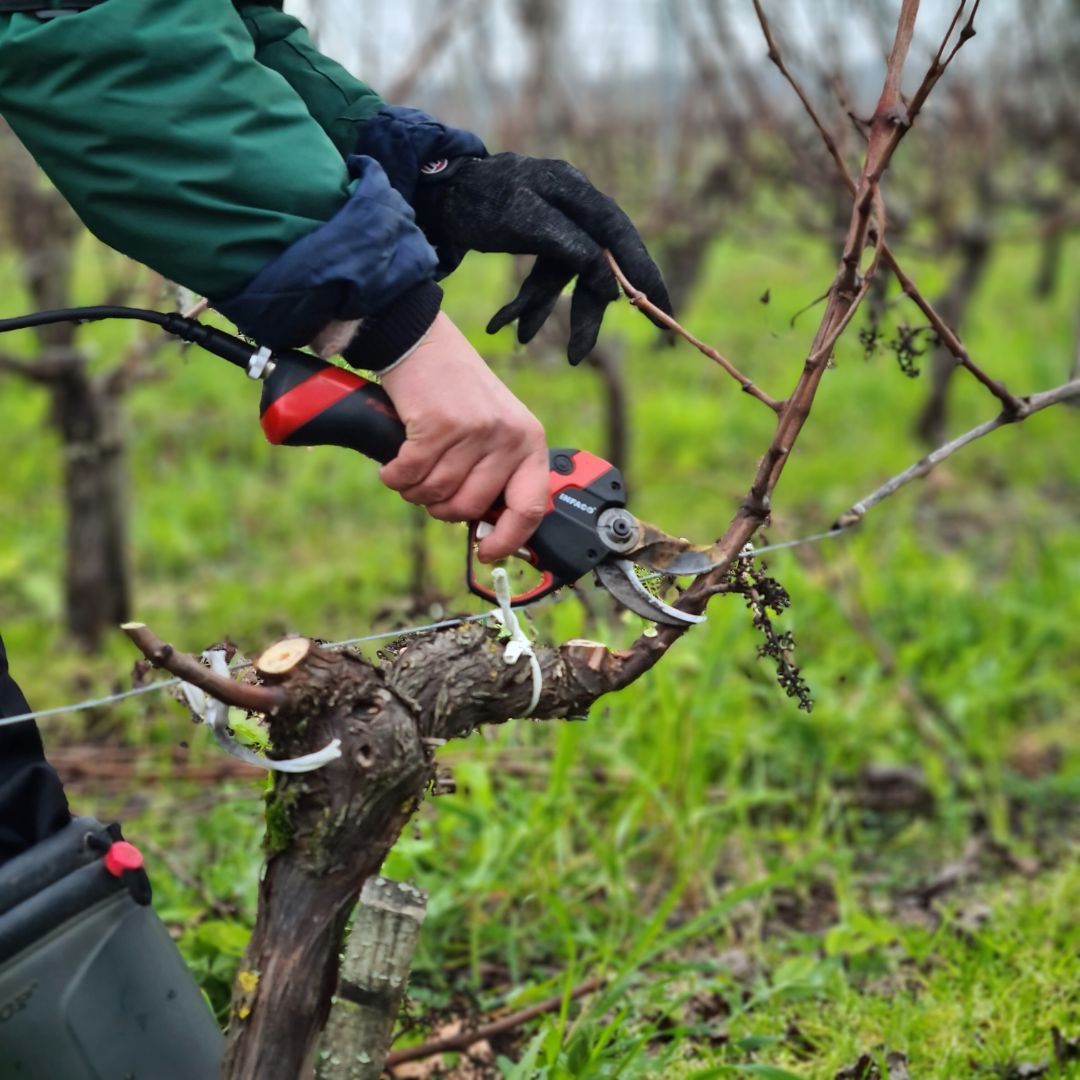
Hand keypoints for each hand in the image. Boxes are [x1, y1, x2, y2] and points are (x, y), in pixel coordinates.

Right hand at [379, 313, 548, 560]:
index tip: (486, 552)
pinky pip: (410, 475)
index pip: (532, 507)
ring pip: (437, 493)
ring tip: (412, 465)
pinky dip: (395, 475)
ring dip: (414, 489)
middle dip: (441, 507)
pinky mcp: (438, 425)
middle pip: (470, 507)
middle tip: (430, 488)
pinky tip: (394, 463)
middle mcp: (508, 436)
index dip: (508, 540)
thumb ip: (498, 472)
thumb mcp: (494, 428)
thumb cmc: (455, 390)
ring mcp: (474, 430)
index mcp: (529, 441)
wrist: (422, 341)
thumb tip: (489, 528)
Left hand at [414, 154, 672, 364]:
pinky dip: (529, 301)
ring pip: (569, 277)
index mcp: (579, 195)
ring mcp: (560, 222)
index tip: (664, 318)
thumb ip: (572, 248)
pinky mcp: (542, 236)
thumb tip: (611, 284)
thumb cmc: (479, 198)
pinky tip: (504, 325)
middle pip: (598, 268)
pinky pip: (546, 275)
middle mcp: (577, 207)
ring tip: (519, 337)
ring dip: (543, 310)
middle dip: (585, 315)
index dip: (648, 282)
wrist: (439, 189)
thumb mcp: (524, 221)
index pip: (625, 243)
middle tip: (575, 357)